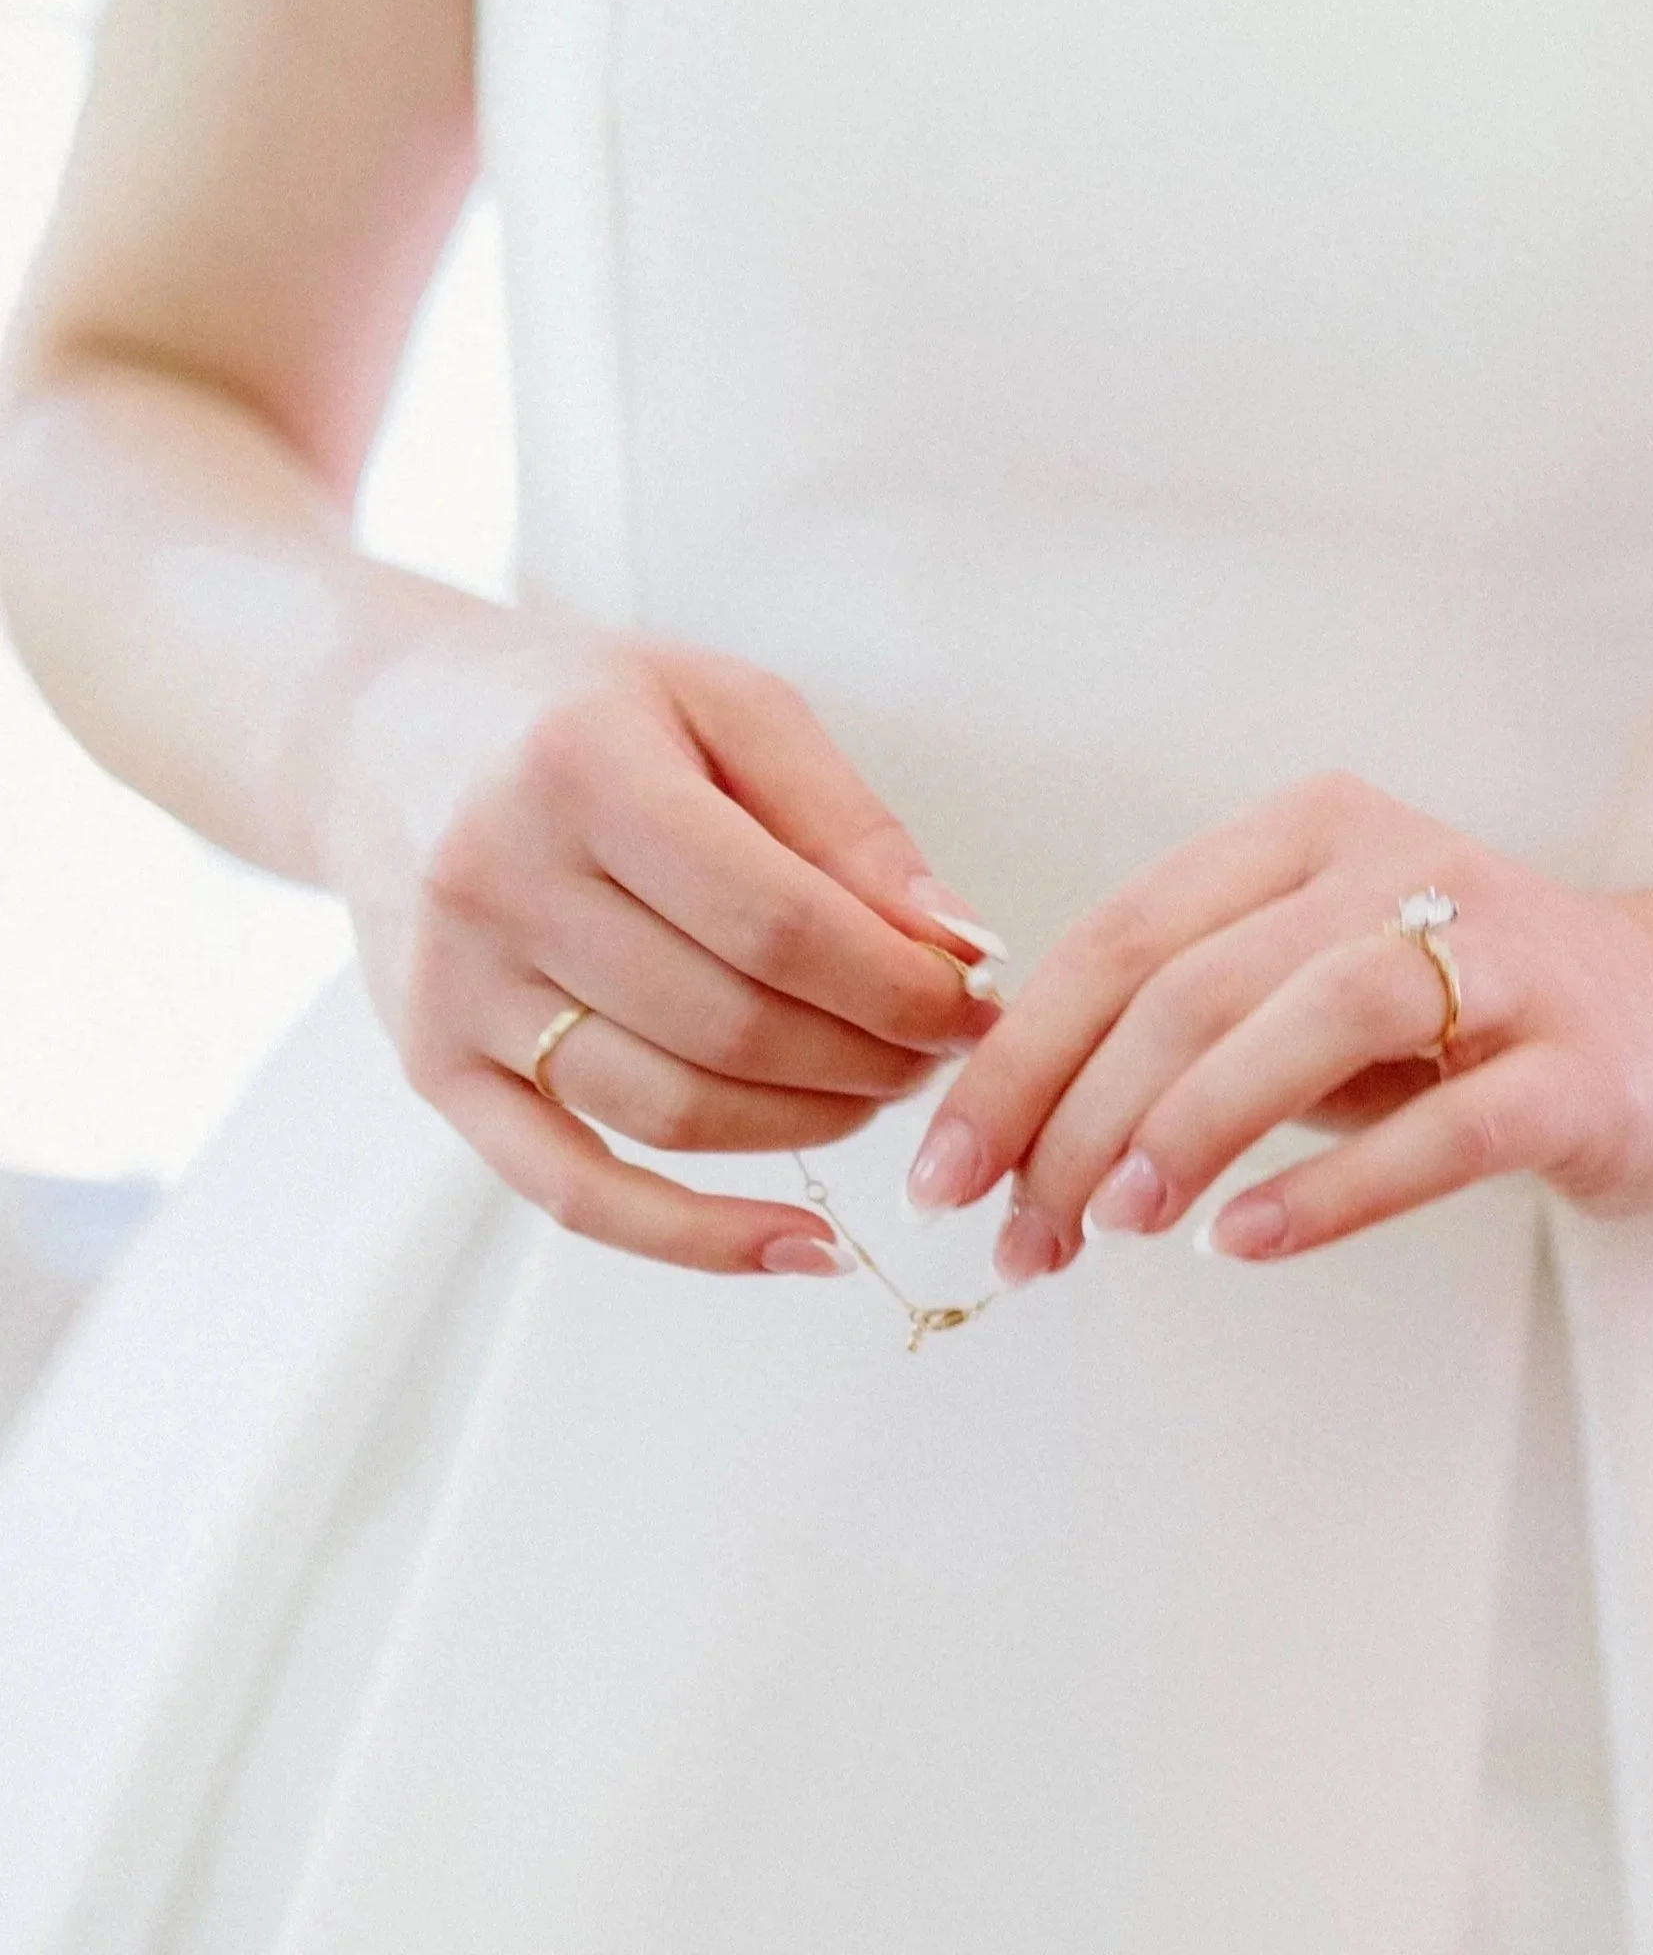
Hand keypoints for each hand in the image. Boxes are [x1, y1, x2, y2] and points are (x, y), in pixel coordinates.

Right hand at [323, 607, 1005, 1274]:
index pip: (778, 925)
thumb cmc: (577, 713)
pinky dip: (699, 1239)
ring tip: (878, 1091)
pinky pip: (577, 1193)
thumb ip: (847, 824)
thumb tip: (961, 947)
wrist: (380, 735)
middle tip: (938, 1048)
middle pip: (734, 1028)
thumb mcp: (722, 707)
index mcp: (578, 770)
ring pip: (675, 1115)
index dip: (899, 985)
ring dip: (812, 1127)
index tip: (971, 999)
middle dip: (872, 1057)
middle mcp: (497, 883)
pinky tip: (803, 1247)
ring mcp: (455, 991)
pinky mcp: (434, 1071)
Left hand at [901, 772, 1652, 1273]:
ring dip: (1188, 1129)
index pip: (1120, 937)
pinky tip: (1245, 1243)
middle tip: (1016, 1237)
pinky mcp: (1580, 1064)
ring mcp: (1502, 957)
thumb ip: (1175, 1028)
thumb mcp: (1304, 997)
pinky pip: (1441, 1124)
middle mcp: (1399, 864)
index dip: (1013, 1058)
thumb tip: (992, 1115)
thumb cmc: (1458, 1030)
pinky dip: (1331, 1186)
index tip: (940, 1171)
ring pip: (1309, 1021)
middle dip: (1072, 1119)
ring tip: (1111, 1225)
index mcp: (1307, 833)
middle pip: (1191, 983)